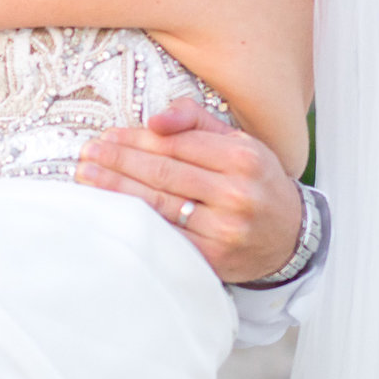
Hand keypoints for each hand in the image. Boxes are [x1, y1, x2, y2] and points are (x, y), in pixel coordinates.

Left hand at [73, 98, 303, 282]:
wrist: (290, 236)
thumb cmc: (255, 182)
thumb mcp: (237, 142)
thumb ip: (195, 121)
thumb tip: (155, 119)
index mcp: (241, 158)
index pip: (176, 145)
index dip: (136, 140)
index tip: (107, 135)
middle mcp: (235, 194)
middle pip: (163, 174)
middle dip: (118, 162)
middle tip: (87, 154)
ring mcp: (224, 230)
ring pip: (158, 206)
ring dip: (116, 190)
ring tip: (88, 177)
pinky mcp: (212, 259)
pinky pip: (165, 237)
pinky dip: (134, 223)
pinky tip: (110, 211)